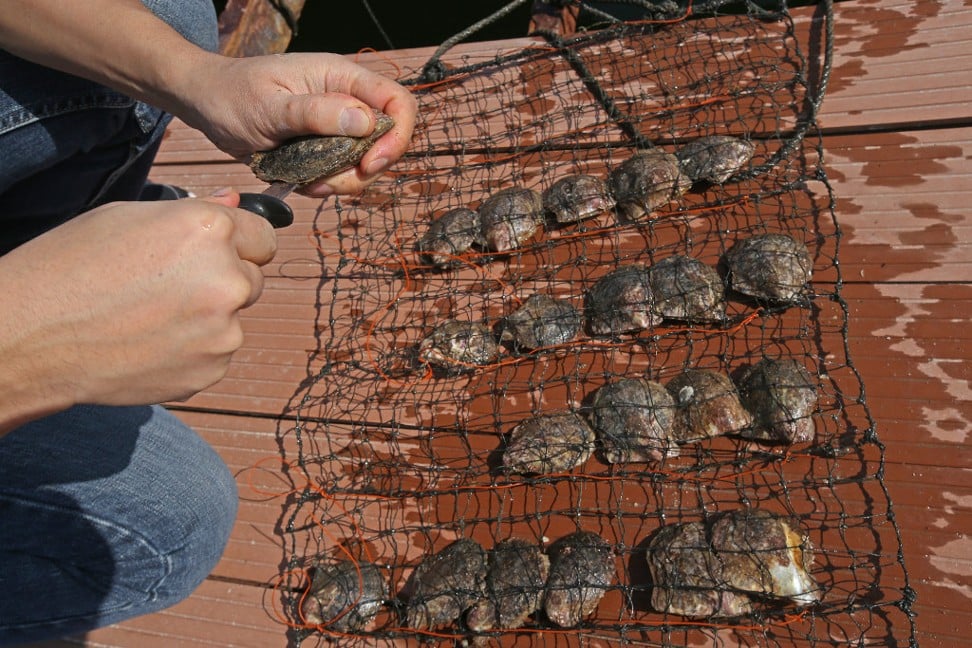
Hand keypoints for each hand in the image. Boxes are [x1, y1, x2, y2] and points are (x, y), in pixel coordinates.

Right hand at [0, 190, 276, 431]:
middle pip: (253, 278)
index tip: (219, 252)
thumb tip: (236, 204)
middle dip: (223, 281)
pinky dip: (194, 350)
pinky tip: (150, 344)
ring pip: (234, 318)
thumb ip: (196, 214)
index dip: (240, 244)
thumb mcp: (128, 218)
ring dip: (209, 318)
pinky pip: (217, 353)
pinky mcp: (213, 368)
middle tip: (169, 287)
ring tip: (151, 317)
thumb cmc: (72, 266)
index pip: (265, 237)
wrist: (33, 336)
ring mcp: (224, 330)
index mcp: (210, 232)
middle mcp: (227, 279)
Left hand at [180, 52, 417, 195]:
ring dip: (345, 181)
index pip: (397, 102)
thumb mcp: (270, 106)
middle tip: (333, 180)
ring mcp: (336, 126)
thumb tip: (365, 122)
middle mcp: (345, 101)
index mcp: (340, 78)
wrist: (206, 104)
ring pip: (366, 162)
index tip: (371, 163)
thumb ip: (316, 113)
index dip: (396, 136)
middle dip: (367, 168)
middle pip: (387, 140)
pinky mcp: (324, 147)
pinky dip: (329, 185)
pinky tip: (304, 182)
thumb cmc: (232, 94)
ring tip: (312, 180)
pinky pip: (343, 173)